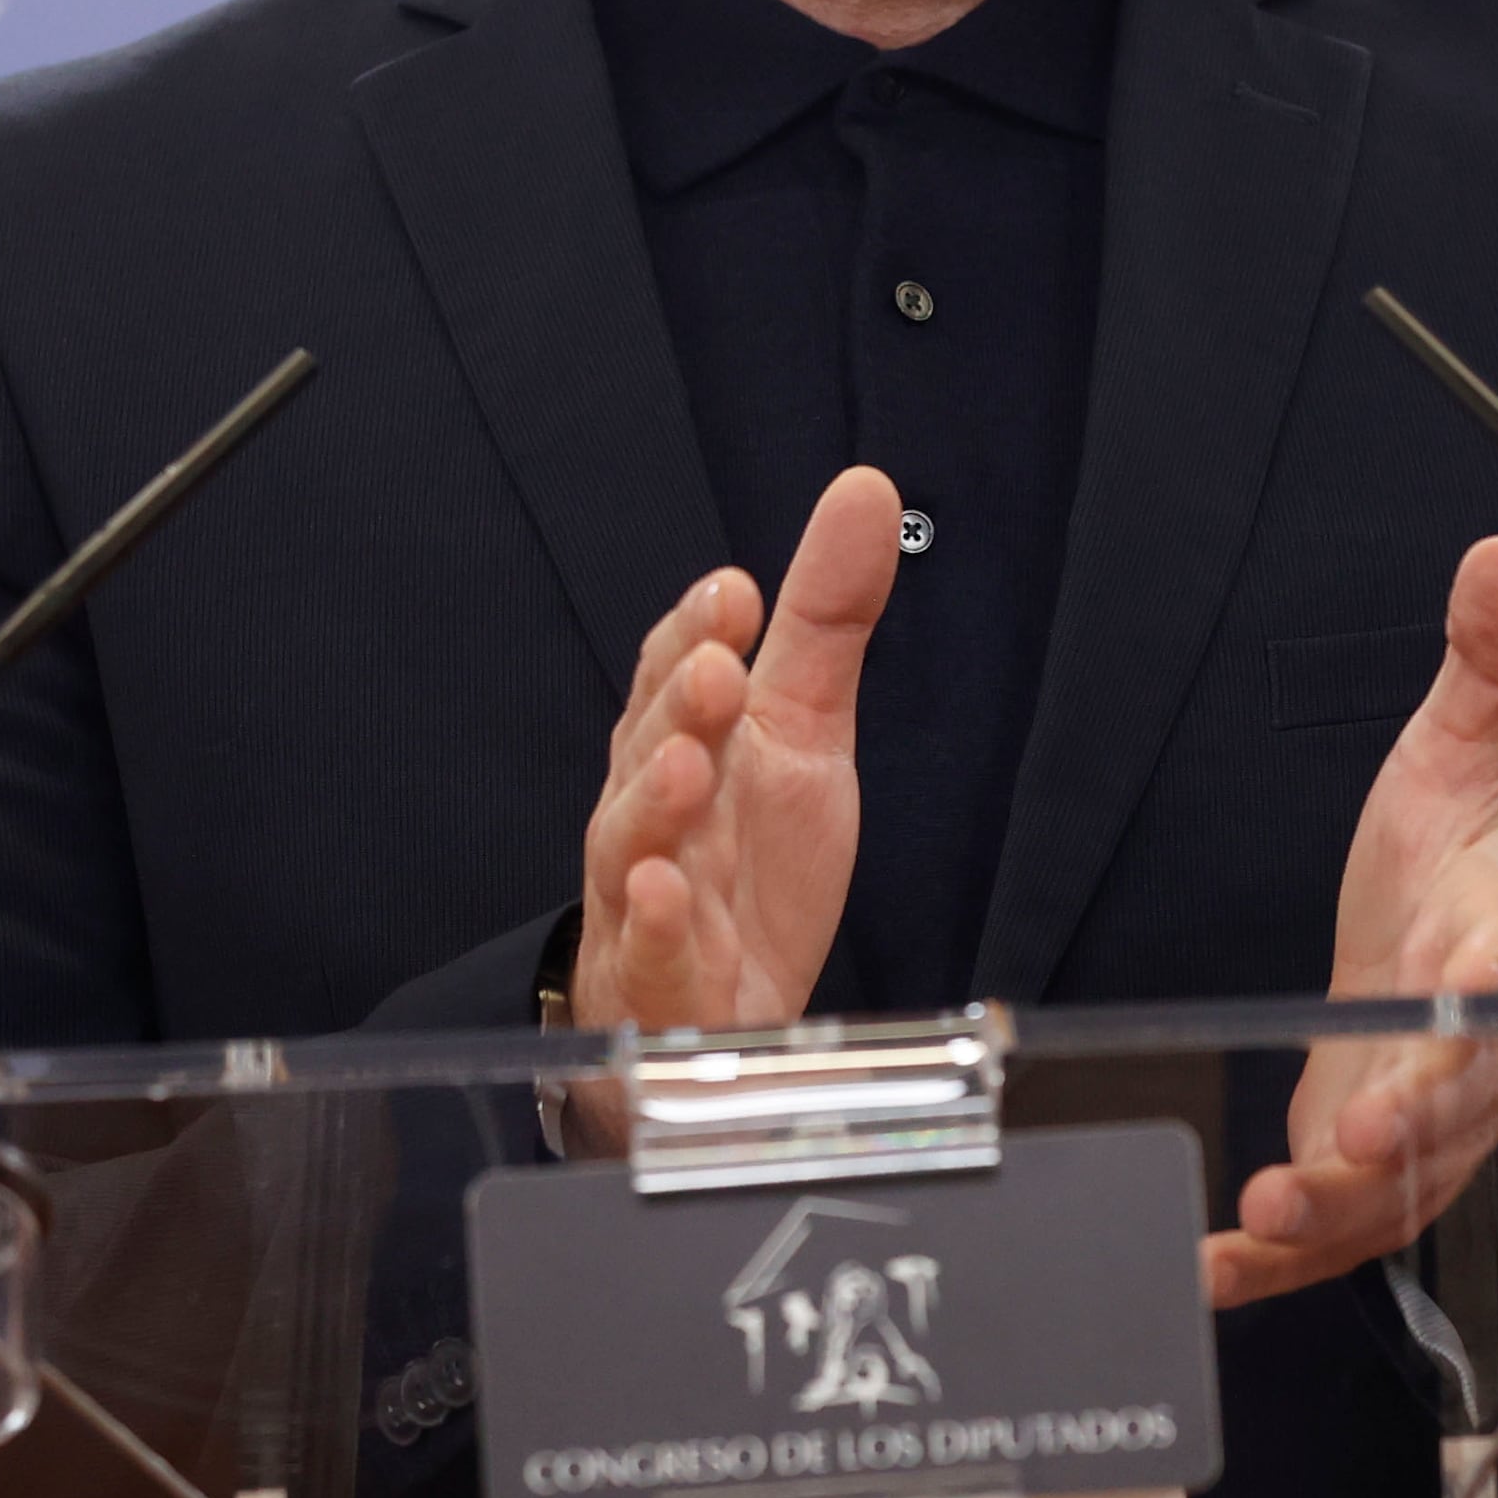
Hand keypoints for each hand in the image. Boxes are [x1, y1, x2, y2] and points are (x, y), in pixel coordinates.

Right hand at [566, 467, 899, 1039]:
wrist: (723, 1008)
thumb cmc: (750, 866)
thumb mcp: (805, 730)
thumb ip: (826, 618)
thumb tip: (865, 489)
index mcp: (684, 745)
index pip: (673, 676)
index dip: (694, 634)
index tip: (734, 592)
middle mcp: (653, 815)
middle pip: (650, 751)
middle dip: (680, 708)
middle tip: (719, 668)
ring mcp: (643, 901)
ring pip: (632, 846)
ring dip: (657, 803)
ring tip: (689, 764)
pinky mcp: (655, 988)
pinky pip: (645, 956)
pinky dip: (652, 927)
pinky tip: (666, 893)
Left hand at [1204, 534, 1497, 1306]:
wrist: (1433, 937)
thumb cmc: (1449, 853)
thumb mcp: (1459, 757)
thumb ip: (1487, 670)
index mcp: (1495, 948)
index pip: (1497, 988)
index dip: (1465, 1029)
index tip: (1426, 1050)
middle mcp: (1468, 1056)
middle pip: (1447, 1118)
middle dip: (1392, 1155)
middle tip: (1323, 1173)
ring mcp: (1417, 1127)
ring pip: (1391, 1193)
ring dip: (1329, 1224)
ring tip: (1255, 1229)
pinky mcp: (1362, 1165)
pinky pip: (1333, 1230)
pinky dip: (1276, 1261)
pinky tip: (1210, 1268)